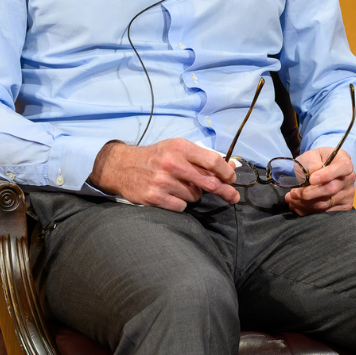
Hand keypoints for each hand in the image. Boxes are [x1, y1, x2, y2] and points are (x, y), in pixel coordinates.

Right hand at [90, 138, 237, 210]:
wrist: (122, 166)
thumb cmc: (156, 157)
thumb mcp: (177, 149)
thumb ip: (203, 157)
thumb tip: (232, 166)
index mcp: (180, 148)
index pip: (213, 161)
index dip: (227, 172)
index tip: (232, 178)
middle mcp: (172, 163)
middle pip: (209, 182)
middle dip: (225, 191)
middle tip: (233, 196)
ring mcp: (163, 181)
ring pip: (195, 196)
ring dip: (193, 194)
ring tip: (178, 185)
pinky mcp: (155, 197)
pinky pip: (181, 206)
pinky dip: (180, 203)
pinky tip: (169, 194)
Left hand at [286, 147, 355, 214]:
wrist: (321, 169)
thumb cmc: (316, 161)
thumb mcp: (311, 156)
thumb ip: (313, 164)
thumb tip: (313, 175)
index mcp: (345, 163)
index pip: (342, 168)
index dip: (327, 175)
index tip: (311, 179)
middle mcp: (349, 180)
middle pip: (331, 189)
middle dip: (308, 193)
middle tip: (293, 193)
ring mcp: (347, 195)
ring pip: (325, 204)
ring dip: (304, 204)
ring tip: (291, 199)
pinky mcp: (343, 207)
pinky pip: (324, 213)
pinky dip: (307, 211)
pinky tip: (298, 205)